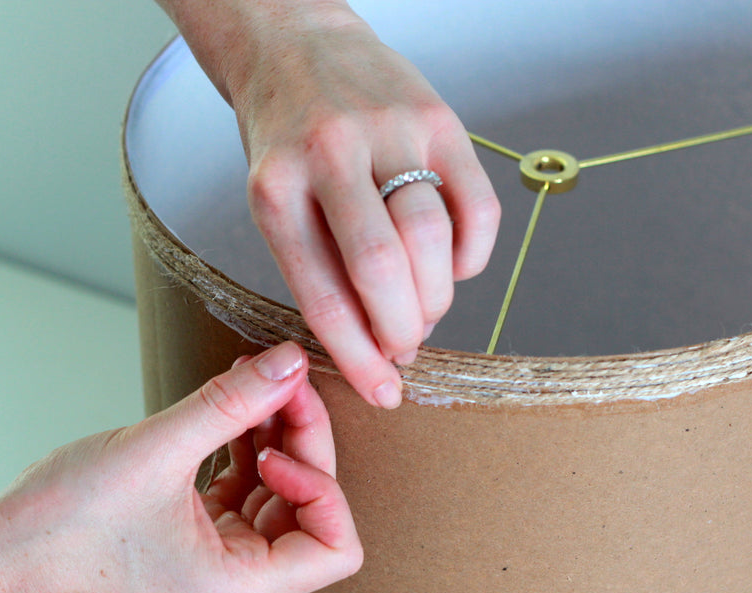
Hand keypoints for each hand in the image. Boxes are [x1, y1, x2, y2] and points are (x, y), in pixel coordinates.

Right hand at [0, 342, 361, 592]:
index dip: (326, 489)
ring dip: (278, 432)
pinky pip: (247, 480)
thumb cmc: (63, 525)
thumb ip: (233, 403)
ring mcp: (221, 551)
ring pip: (282, 487)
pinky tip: (235, 399)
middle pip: (313, 505)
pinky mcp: (200, 526)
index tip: (281, 446)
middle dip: (304, 440)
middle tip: (284, 380)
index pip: (338, 549)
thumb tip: (291, 362)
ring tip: (257, 380)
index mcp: (241, 584)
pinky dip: (248, 439)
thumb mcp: (157, 450)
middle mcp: (241, 575)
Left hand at [158, 0, 501, 407]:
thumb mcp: (274, 197)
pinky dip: (472, 255)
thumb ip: (320, 262)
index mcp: (275, 187)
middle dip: (403, 332)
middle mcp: (331, 155)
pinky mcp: (440, 118)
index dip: (359, 358)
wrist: (298, 42)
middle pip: (383, 271)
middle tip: (405, 348)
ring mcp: (390, 132)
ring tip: (425, 308)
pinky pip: (477, 208)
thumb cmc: (285, 135)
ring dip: (437, 298)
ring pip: (433, 240)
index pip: (324, 296)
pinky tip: (453, 264)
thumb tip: (375, 343)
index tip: (382, 391)